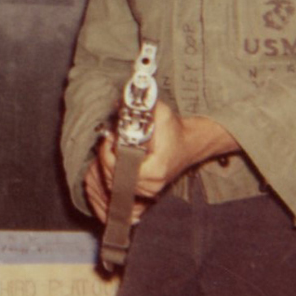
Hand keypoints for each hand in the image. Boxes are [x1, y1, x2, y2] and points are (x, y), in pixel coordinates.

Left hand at [82, 102, 239, 217]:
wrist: (189, 144)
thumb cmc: (175, 130)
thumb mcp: (162, 114)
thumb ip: (142, 108)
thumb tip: (119, 104)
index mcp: (156, 169)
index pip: (119, 168)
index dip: (108, 153)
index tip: (110, 138)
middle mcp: (153, 184)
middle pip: (114, 177)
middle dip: (106, 157)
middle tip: (109, 140)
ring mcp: (150, 191)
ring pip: (115, 183)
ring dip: (109, 165)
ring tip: (113, 147)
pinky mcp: (146, 192)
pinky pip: (122, 186)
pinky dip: (116, 172)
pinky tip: (119, 157)